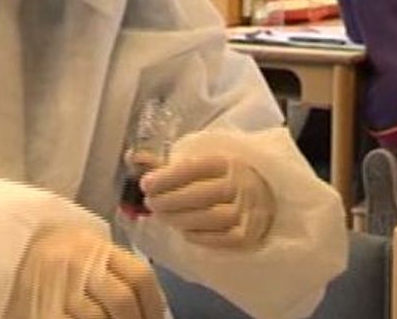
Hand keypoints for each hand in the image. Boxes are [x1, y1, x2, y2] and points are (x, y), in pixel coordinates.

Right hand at [6, 227, 164, 318]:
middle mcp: (77, 260)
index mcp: (94, 245)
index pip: (140, 275)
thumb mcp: (84, 257)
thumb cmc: (53, 265)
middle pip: (123, 300)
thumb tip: (151, 311)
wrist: (2, 258)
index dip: (154, 306)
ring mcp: (58, 285)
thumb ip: (115, 274)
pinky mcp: (45, 310)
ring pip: (100, 318)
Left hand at [141, 155, 274, 248]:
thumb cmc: (222, 178)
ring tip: (162, 216)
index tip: (146, 184)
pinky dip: (199, 236)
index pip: (194, 167)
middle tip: (150, 203)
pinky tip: (184, 231)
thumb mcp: (199, 164)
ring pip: (212, 217)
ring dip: (181, 219)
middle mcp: (240, 184)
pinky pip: (223, 238)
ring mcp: (247, 210)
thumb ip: (165, 163)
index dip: (167, 177)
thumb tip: (133, 158)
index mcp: (227, 161)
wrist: (264, 196)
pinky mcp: (248, 233)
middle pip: (202, 194)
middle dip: (169, 200)